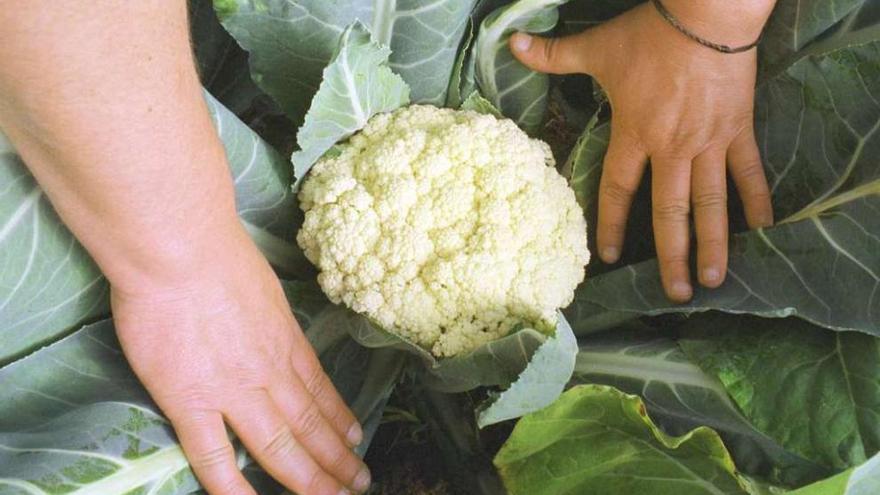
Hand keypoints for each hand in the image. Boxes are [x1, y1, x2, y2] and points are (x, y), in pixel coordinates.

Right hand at [113, 225, 369, 494]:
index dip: (339, 420)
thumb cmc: (217, 255)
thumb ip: (269, 317)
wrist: (180, 250)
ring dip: (308, 477)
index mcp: (285, 340)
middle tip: (358, 483)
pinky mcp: (191, 401)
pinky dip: (234, 487)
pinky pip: (214, 457)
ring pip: (279, 446)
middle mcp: (270, 372)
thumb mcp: (264, 285)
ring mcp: (233, 391)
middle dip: (336, 459)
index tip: (356, 441)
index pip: (320, 390)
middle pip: (309, 424)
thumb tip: (270, 326)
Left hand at [511, 1, 774, 301]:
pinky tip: (764, 229)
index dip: (611, 224)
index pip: (618, 190)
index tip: (610, 257)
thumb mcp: (597, 47)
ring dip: (713, 243)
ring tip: (713, 278)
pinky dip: (756, 200)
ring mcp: (708, 144)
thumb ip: (553, 54)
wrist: (708, 14)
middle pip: (669, 213)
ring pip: (711, 204)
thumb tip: (511, 45)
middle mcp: (672, 150)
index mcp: (635, 135)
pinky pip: (749, 172)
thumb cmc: (651, 34)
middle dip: (672, 256)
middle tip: (675, 294)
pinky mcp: (738, 131)